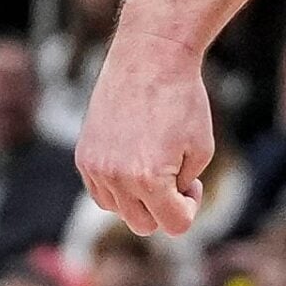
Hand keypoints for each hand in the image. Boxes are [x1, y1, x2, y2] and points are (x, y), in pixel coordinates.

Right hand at [76, 26, 213, 235]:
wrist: (149, 60)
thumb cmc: (183, 102)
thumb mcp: (201, 148)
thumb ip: (184, 186)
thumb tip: (165, 205)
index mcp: (150, 179)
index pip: (175, 225)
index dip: (189, 207)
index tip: (192, 182)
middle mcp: (117, 179)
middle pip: (143, 224)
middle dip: (164, 207)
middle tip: (176, 174)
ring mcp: (95, 169)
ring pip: (119, 210)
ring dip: (140, 198)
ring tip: (154, 162)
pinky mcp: (84, 158)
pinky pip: (101, 193)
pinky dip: (118, 186)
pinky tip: (134, 157)